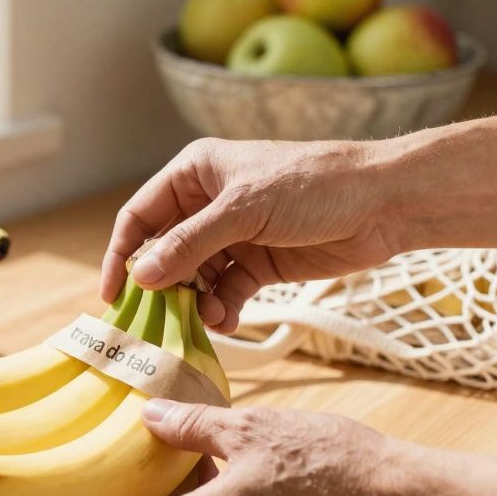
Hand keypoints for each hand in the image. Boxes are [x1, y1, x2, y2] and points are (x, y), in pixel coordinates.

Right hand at [103, 138, 401, 331]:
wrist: (384, 203)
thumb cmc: (314, 184)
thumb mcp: (244, 209)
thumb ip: (191, 243)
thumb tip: (142, 275)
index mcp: (194, 174)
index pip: (140, 217)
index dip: (122, 254)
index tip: (113, 294)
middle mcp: (207, 204)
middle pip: (164, 252)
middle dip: (161, 286)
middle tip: (156, 321)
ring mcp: (233, 236)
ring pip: (193, 277)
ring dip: (194, 301)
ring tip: (205, 319)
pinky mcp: (259, 263)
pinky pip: (225, 292)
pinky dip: (221, 308)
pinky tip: (227, 321)